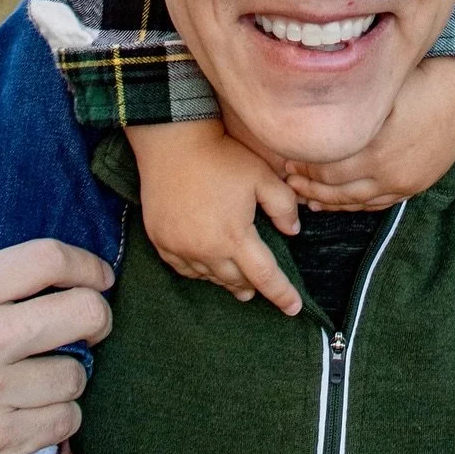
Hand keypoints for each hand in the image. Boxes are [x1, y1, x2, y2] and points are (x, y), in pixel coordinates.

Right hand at [0, 239, 112, 453]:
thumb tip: (32, 268)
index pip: (49, 259)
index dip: (87, 265)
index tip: (98, 277)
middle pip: (84, 314)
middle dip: (97, 318)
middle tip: (89, 326)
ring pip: (77, 376)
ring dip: (68, 377)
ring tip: (42, 377)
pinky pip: (65, 421)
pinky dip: (58, 417)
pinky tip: (33, 411)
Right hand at [127, 119, 301, 314]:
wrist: (173, 144)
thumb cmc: (221, 157)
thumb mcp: (263, 176)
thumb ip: (284, 206)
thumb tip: (293, 232)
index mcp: (235, 236)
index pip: (264, 276)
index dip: (282, 294)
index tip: (293, 309)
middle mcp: (206, 249)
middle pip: (235, 281)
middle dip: (250, 286)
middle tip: (258, 288)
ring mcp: (180, 247)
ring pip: (209, 277)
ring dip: (225, 278)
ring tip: (234, 279)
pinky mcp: (161, 241)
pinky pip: (183, 268)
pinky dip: (199, 270)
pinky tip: (205, 263)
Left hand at [284, 57, 454, 210]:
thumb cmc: (416, 80)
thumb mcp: (377, 94)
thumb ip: (346, 111)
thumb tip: (309, 118)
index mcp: (374, 149)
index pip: (325, 169)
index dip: (302, 167)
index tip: (285, 160)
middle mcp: (387, 172)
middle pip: (336, 190)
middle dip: (309, 186)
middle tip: (289, 181)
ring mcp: (403, 182)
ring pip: (356, 202)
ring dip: (329, 201)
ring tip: (307, 196)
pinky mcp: (415, 185)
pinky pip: (378, 204)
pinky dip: (355, 206)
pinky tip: (340, 202)